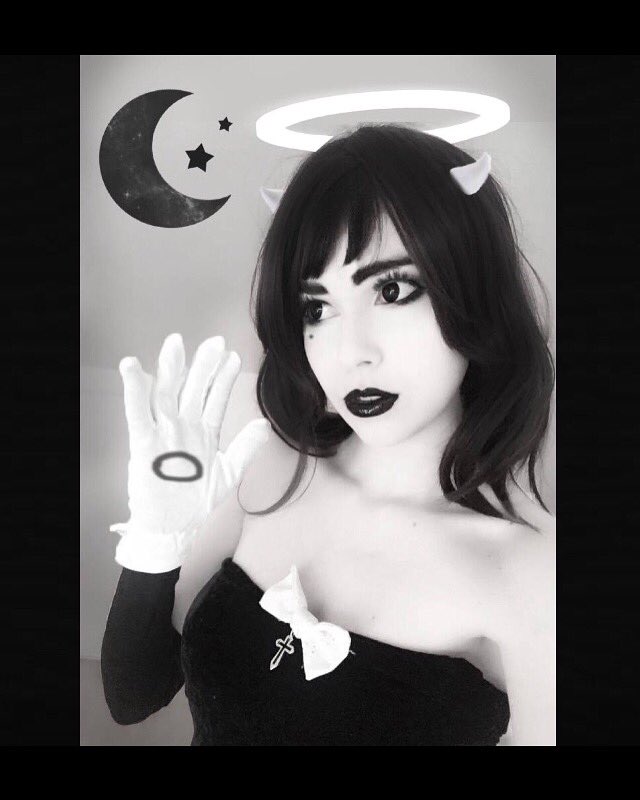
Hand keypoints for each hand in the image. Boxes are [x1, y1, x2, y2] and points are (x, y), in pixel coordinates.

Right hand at [109, 332, 269, 572]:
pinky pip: (138, 414)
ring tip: (177, 342)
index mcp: (204, 433)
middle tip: (214, 341)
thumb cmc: (195, 502)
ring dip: (173, 368)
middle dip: (203, 365)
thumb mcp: (228, 473)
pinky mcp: (144, 445)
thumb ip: (246, 447)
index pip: (215, 398)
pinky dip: (135, 390)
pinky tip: (133, 367)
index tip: (235, 356)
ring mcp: (163, 434)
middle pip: (193, 389)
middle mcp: (183, 428)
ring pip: (168, 394)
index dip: (225, 378)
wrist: (171, 529)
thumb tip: (265, 423)